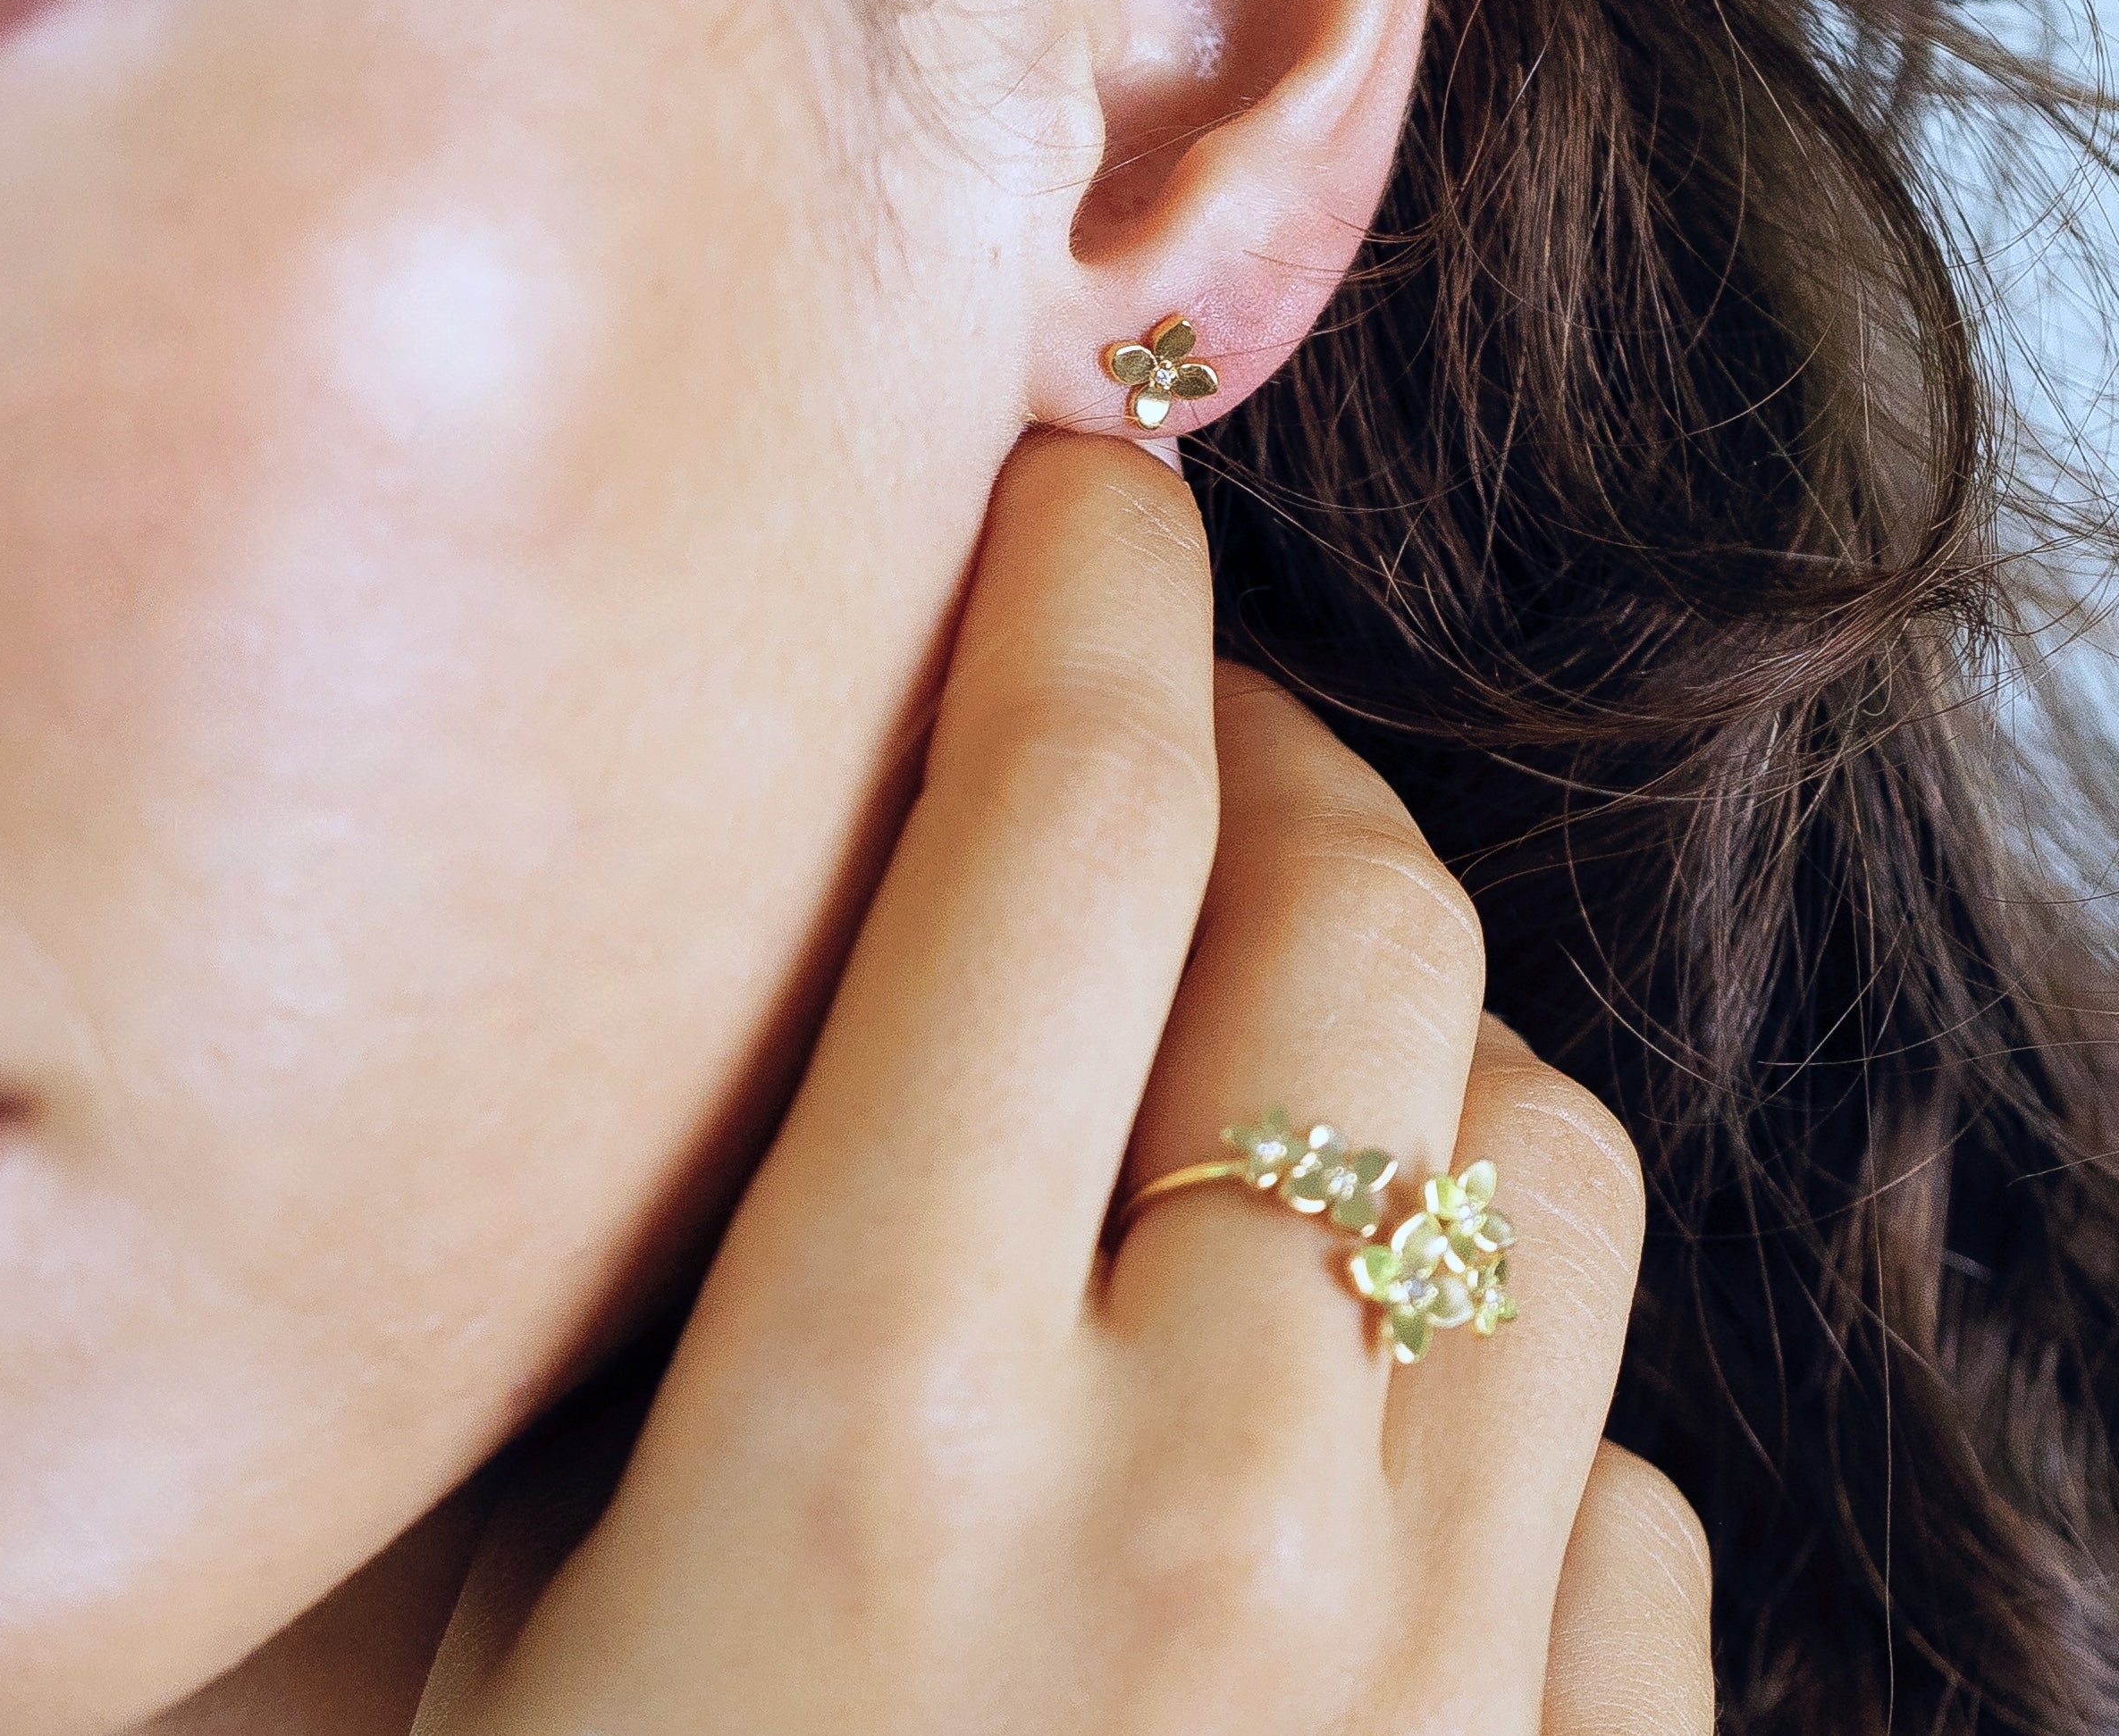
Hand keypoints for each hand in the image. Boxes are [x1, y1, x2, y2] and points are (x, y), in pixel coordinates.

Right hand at [464, 433, 1709, 1733]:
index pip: (1065, 822)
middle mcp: (1199, 1509)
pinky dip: (1498, 1376)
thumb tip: (721, 953)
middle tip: (1169, 764)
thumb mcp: (498, 1608)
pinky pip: (1621, 1458)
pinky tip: (1350, 1426)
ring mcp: (1428, 1673)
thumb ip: (621, 1278)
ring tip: (1267, 1085)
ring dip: (1410, 1048)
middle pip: (1358, 914)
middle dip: (1267, 756)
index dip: (1087, 585)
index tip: (1079, 499)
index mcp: (875, 1422)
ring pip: (1544, 1142)